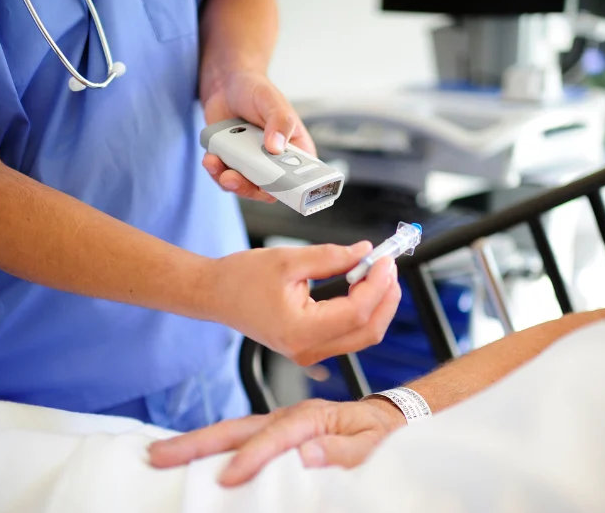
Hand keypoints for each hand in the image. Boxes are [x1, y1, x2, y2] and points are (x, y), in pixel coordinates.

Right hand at [148, 397, 405, 485]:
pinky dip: (217, 447)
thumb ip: (343, 453)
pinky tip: (196, 457)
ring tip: (163, 452)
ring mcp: (282, 423)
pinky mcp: (278, 433)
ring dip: (199, 443)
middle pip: (239, 428)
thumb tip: (307, 457)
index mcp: (314, 418)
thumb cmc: (381, 436)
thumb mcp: (373, 447)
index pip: (276, 438)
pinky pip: (243, 438)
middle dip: (199, 442)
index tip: (228, 477)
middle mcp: (291, 416)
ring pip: (235, 431)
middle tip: (160, 454)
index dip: (252, 458)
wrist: (388, 419)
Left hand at [201, 70, 315, 201]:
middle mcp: (275, 162)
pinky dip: (216, 171)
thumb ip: (279, 122)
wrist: (226, 86)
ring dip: (227, 181)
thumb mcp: (272, 101)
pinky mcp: (232, 164)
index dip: (291, 188)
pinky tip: (210, 157)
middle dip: (248, 188)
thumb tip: (276, 147)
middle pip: (268, 190)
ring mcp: (253, 165)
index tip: (275, 186)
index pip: (300, 177)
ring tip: (214, 162)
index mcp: (295, 150)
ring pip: (244, 187)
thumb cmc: (256, 91)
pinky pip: (224, 178)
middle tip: (232, 178)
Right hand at [206, 242, 401, 365]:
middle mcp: (307, 350)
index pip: (356, 312)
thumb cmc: (242, 278)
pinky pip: (349, 335)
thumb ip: (331, 256)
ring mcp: (309, 353)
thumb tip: (365, 252)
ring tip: (379, 273)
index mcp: (300, 331)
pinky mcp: (310, 347)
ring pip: (362, 336)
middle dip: (386, 298)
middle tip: (389, 266)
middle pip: (367, 332)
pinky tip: (364, 286)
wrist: (216, 295)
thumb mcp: (288, 260)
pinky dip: (363, 311)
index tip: (384, 259)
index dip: (377, 284)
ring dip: (378, 305)